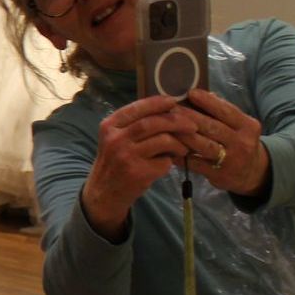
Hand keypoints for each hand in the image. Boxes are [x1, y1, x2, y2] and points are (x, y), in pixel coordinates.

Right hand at [82, 95, 195, 239]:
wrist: (103, 193)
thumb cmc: (114, 162)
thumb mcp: (114, 138)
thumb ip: (132, 124)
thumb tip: (166, 109)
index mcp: (109, 126)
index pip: (137, 108)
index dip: (158, 103)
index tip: (174, 101)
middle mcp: (115, 139)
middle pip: (152, 123)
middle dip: (176, 121)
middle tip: (192, 125)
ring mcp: (126, 157)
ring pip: (163, 141)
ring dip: (179, 143)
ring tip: (184, 147)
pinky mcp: (138, 173)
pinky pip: (164, 161)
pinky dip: (170, 161)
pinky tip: (168, 163)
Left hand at [176, 89, 270, 195]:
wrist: (252, 172)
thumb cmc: (238, 141)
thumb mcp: (239, 126)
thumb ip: (222, 112)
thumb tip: (196, 94)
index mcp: (248, 126)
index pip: (227, 111)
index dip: (208, 101)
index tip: (190, 93)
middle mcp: (242, 142)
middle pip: (212, 127)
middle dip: (189, 117)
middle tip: (170, 108)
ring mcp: (230, 160)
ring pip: (203, 145)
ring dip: (183, 135)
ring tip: (166, 126)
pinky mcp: (218, 174)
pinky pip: (196, 163)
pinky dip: (181, 155)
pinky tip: (168, 149)